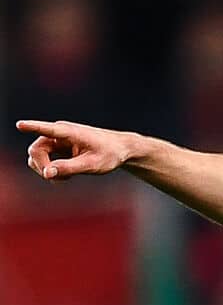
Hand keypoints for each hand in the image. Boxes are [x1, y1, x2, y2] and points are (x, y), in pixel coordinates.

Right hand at [17, 120, 137, 180]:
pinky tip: (65, 177)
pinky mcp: (59, 148)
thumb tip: (47, 173)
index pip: (47, 129)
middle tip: (56, 179)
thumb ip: (69, 168)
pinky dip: (51, 171)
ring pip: (37, 156)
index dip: (32, 127)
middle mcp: (59, 133)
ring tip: (64, 179)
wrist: (121, 150)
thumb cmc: (110, 154)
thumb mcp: (92, 164)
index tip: (20, 125)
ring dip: (46, 170)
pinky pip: (45, 160)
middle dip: (42, 166)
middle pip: (36, 150)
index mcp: (69, 132)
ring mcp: (58, 140)